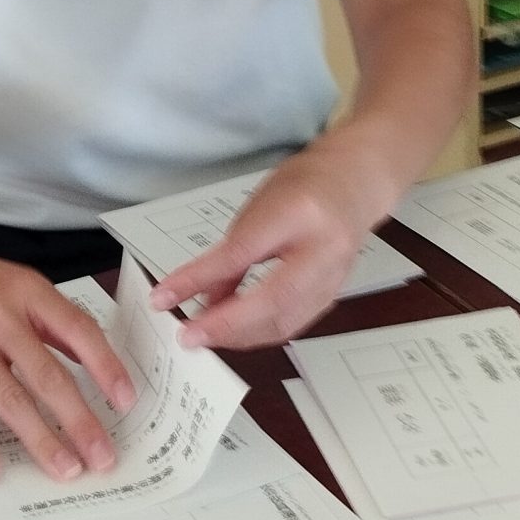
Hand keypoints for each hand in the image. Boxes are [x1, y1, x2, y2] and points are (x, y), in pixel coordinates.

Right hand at [0, 224, 136, 485]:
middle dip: (79, 421)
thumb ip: (50, 321)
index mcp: (26, 291)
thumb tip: (95, 362)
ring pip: (9, 399)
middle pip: (47, 375)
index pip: (78, 331)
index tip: (126, 401)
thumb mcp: (12, 284)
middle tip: (102, 457)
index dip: (106, 367)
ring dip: (40, 439)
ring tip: (65, 469)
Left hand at [147, 137, 390, 349]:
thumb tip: (202, 296)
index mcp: (299, 213)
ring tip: (206, 335)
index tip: (164, 298)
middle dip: (225, 325)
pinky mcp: (334, 294)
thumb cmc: (305, 186)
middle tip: (188, 335)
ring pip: (285, 321)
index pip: (240, 255)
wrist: (355, 183)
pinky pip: (294, 324)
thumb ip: (232, 251)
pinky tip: (236, 332)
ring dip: (240, 336)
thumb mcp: (259, 205)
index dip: (198, 280)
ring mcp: (335, 275)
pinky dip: (260, 333)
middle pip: (272, 301)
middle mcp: (324, 248)